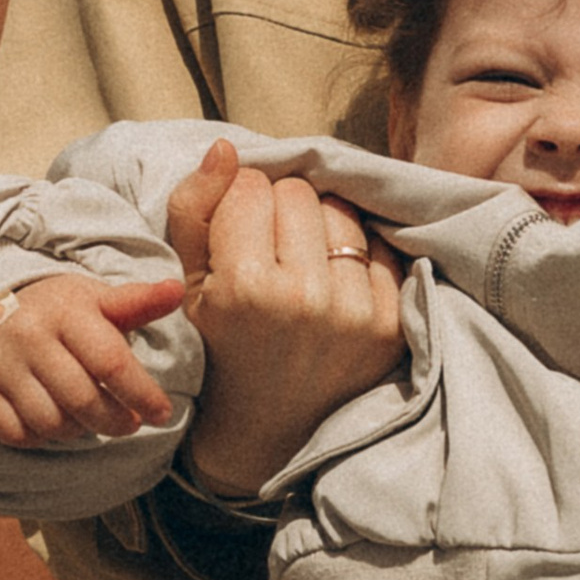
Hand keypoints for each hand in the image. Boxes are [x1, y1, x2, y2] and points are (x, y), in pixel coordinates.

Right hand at [0, 276, 182, 447]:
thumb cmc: (56, 309)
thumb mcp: (96, 299)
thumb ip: (138, 302)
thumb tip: (177, 290)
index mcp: (66, 313)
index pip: (111, 363)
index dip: (142, 395)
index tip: (162, 413)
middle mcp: (29, 337)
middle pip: (83, 401)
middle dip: (115, 421)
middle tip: (129, 422)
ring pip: (51, 423)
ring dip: (78, 430)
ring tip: (88, 417)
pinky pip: (16, 434)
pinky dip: (40, 437)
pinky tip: (52, 421)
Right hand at [170, 140, 406, 497]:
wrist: (268, 431)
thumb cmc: (220, 348)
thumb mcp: (188, 284)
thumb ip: (194, 209)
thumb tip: (227, 148)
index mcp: (244, 286)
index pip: (254, 187)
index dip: (240, 204)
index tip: (238, 237)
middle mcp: (304, 297)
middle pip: (299, 192)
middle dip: (281, 210)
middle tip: (271, 252)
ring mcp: (355, 312)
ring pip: (343, 211)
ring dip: (323, 226)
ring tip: (305, 265)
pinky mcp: (392, 323)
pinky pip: (382, 245)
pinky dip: (360, 254)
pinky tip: (336, 283)